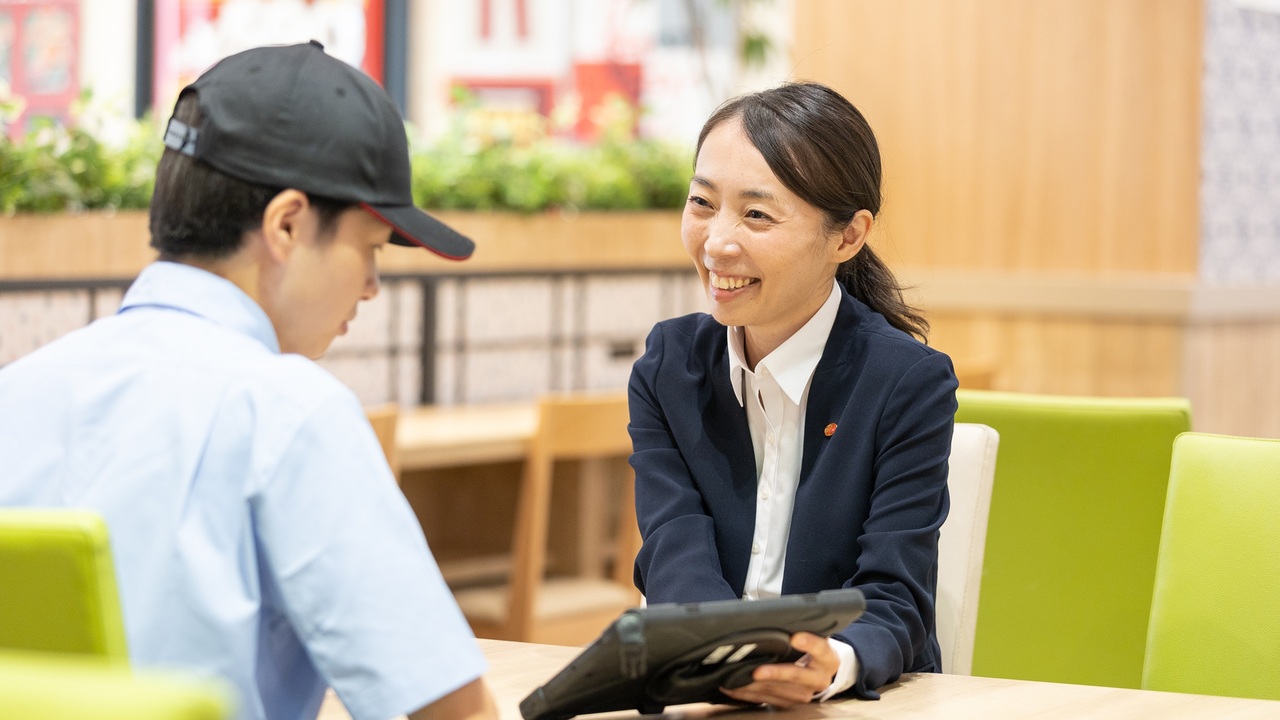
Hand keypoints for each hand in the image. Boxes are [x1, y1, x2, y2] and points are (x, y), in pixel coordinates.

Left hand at [719, 632, 838, 707]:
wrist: (816, 670)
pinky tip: (735, 687)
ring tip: (738, 678)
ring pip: (780, 691)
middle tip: (758, 671)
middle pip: (798, 676)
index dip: (809, 643)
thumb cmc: (809, 647)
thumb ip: (799, 627)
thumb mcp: (811, 634)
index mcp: (828, 659)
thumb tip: (776, 615)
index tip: (795, 637)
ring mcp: (805, 693)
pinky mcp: (790, 702)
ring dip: (757, 686)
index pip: (821, 649)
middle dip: (775, 673)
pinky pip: (769, 700)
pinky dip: (750, 694)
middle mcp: (819, 679)